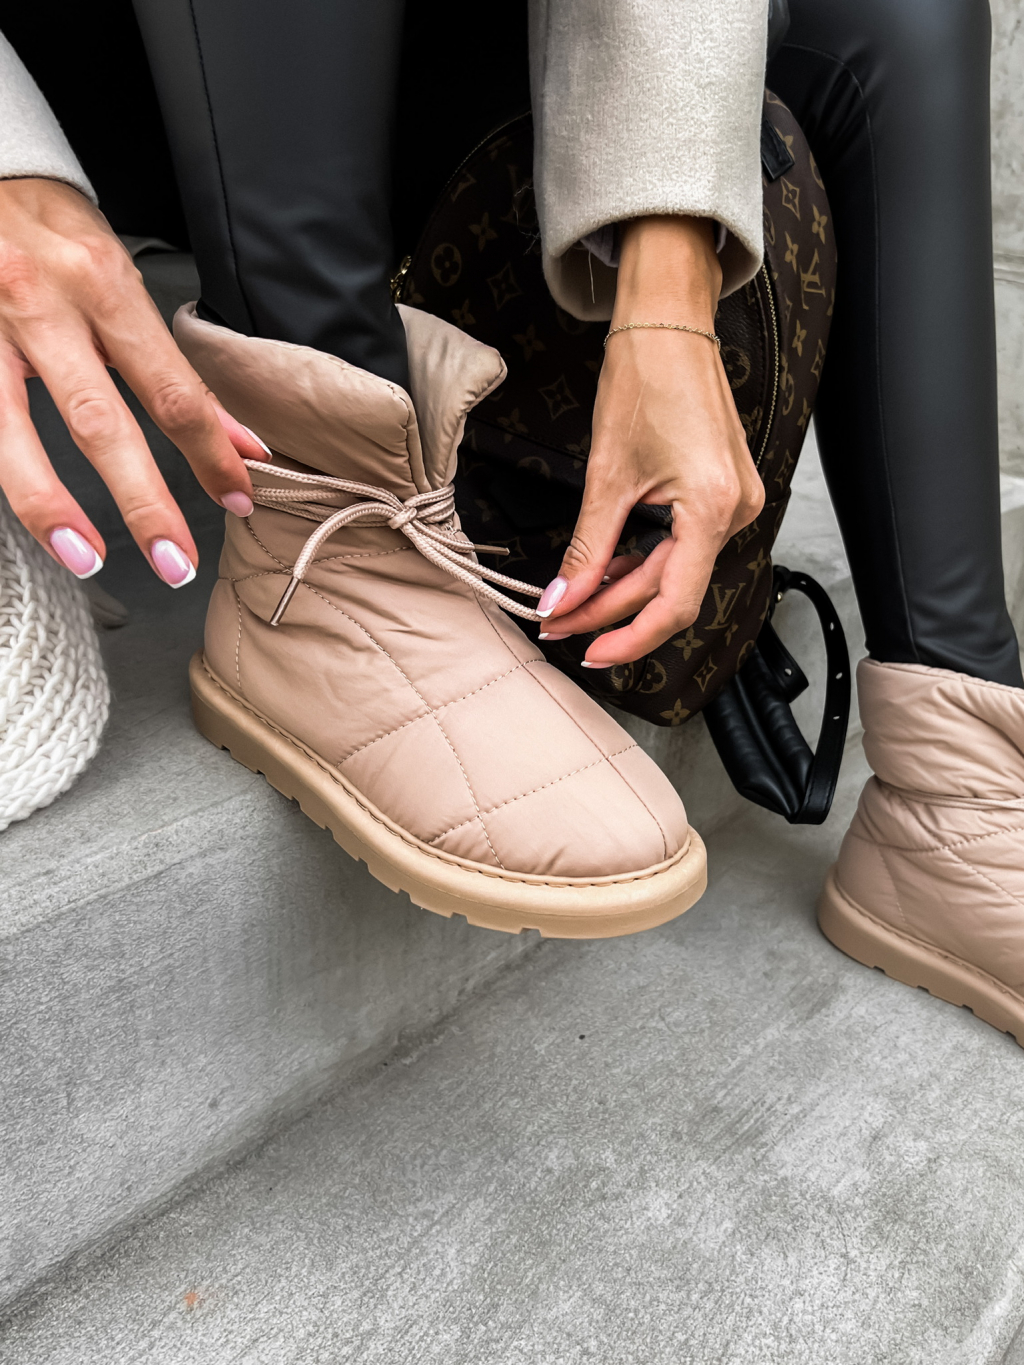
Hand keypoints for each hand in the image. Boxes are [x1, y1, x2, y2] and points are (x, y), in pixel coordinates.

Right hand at [0, 177, 266, 585]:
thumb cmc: (50, 231)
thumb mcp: (119, 279)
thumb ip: (171, 365)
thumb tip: (236, 440)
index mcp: (100, 283)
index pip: (170, 387)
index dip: (208, 451)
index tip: (237, 496)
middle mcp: (39, 303)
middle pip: (98, 421)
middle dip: (143, 501)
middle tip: (175, 561)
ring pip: (13, 432)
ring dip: (51, 507)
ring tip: (87, 558)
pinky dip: (6, 474)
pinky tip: (33, 516)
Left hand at [536, 216, 763, 665]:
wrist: (668, 323)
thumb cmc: (645, 377)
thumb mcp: (606, 475)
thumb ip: (587, 551)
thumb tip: (562, 601)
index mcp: (714, 508)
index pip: (676, 604)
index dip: (629, 636)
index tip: (588, 650)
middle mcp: (737, 511)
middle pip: (672, 590)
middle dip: (611, 611)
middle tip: (560, 622)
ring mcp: (736, 503)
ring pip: (676, 571)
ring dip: (625, 590)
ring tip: (574, 601)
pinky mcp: (724, 493)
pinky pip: (684, 546)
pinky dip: (645, 562)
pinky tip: (608, 571)